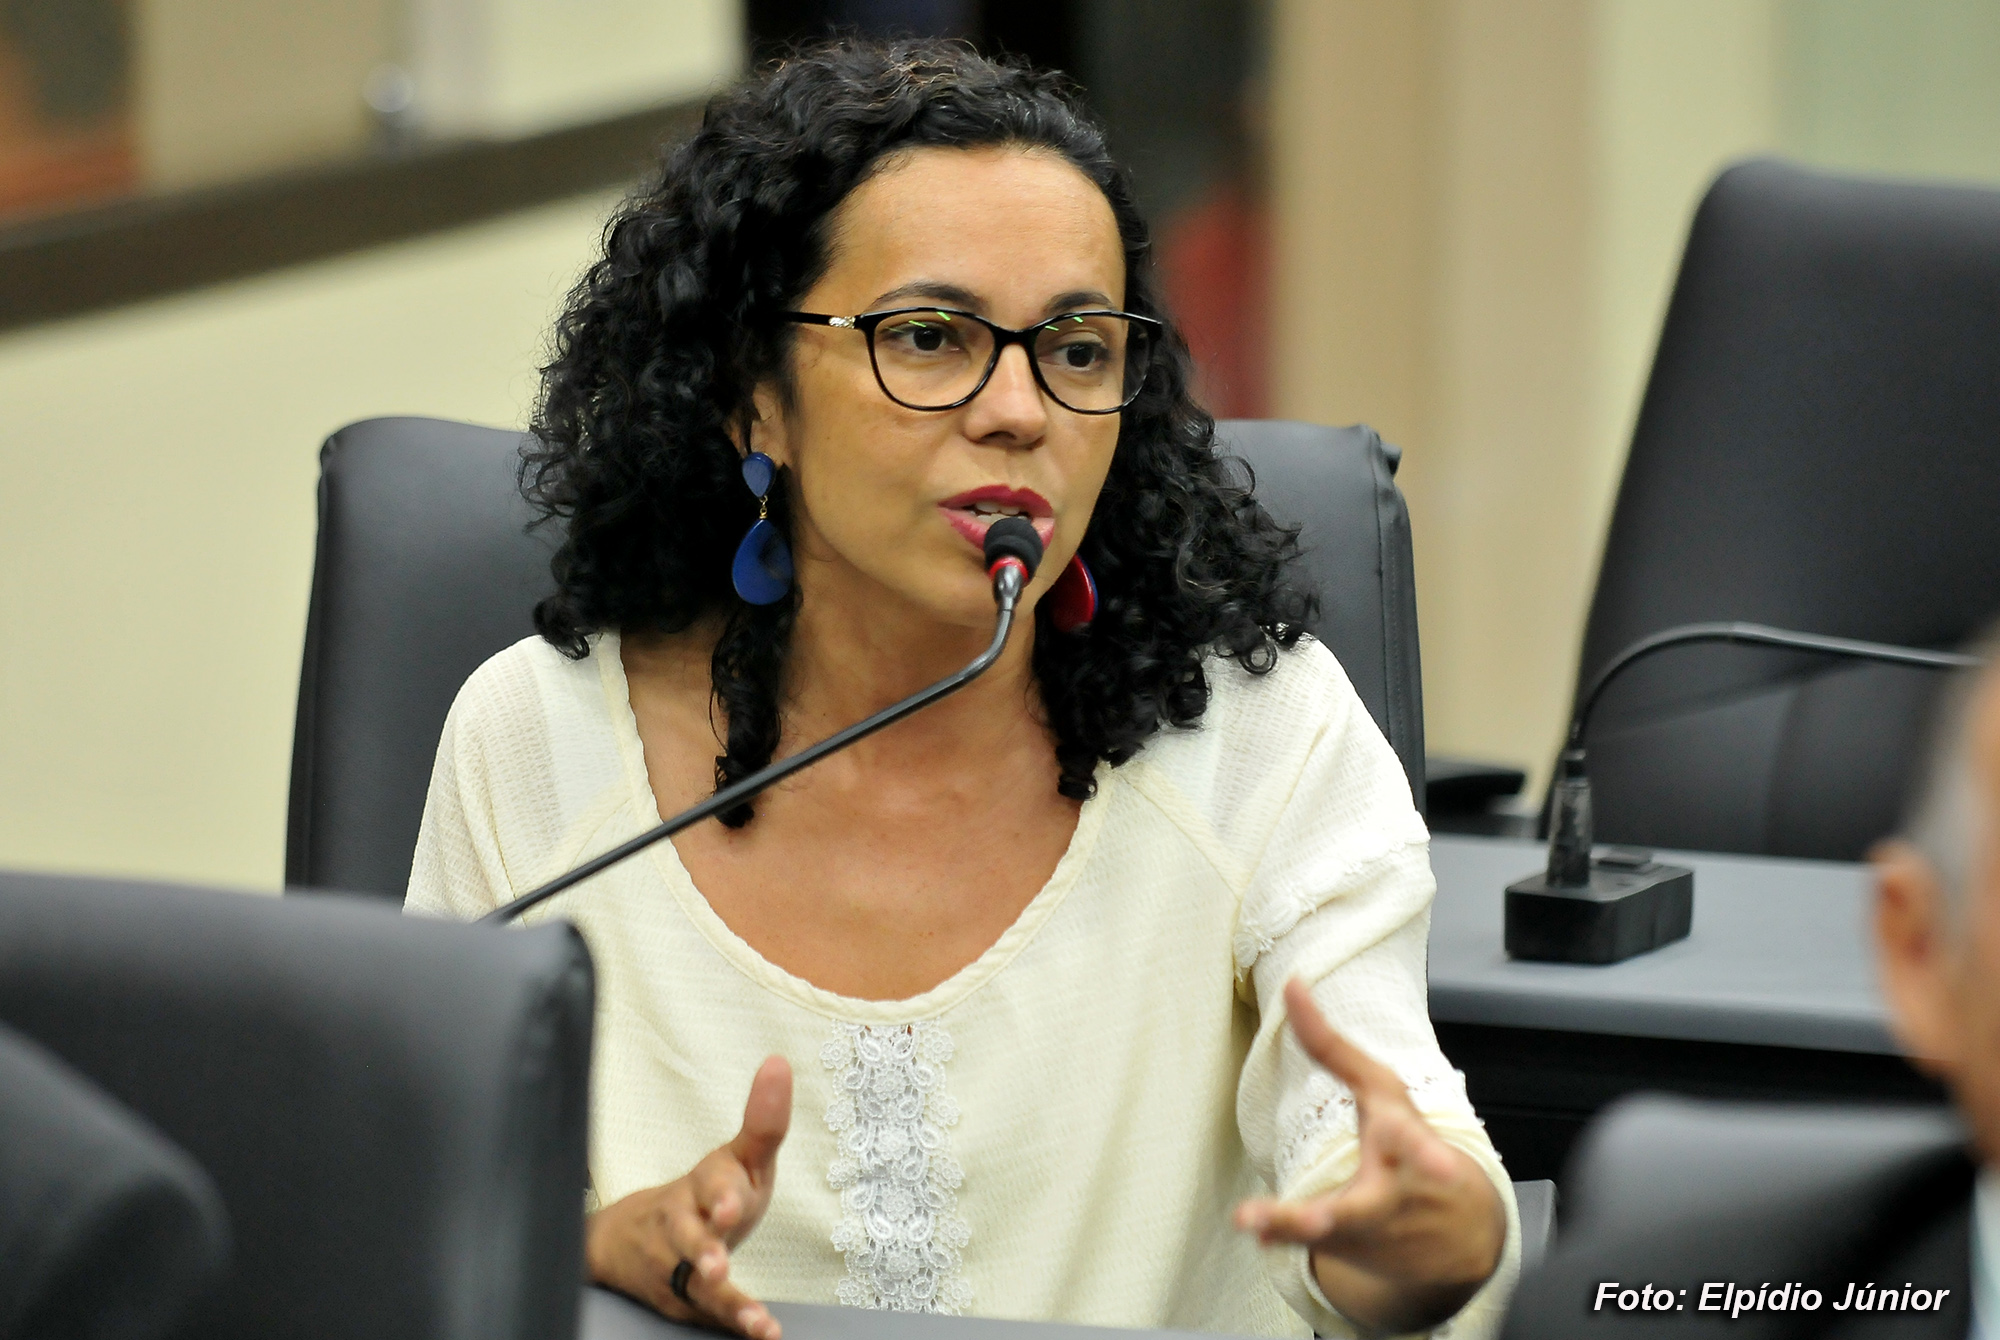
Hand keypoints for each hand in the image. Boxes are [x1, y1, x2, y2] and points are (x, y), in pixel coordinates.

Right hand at [587, 1056, 792, 1338]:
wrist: (629, 1239)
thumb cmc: (705, 1194)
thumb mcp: (736, 1159)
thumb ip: (763, 1122)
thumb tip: (779, 1062)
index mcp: (702, 1182)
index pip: (711, 1182)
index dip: (719, 1193)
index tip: (729, 1203)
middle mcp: (682, 1221)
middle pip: (689, 1233)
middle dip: (702, 1246)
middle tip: (716, 1260)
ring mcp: (675, 1263)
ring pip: (692, 1278)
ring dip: (721, 1295)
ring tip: (748, 1313)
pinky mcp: (679, 1298)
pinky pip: (706, 1311)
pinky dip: (734, 1321)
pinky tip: (763, 1330)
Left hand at [1234, 980, 1504, 1336]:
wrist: (1458, 1234)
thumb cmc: (1408, 1147)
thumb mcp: (1382, 1092)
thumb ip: (1331, 1044)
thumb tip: (1290, 985)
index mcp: (1408, 1148)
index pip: (1417, 1146)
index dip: (1428, 1156)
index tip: (1444, 1169)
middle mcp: (1391, 1196)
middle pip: (1363, 1209)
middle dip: (1338, 1214)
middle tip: (1320, 1220)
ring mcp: (1370, 1232)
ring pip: (1327, 1234)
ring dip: (1289, 1227)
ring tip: (1251, 1221)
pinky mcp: (1348, 1251)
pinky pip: (1309, 1248)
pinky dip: (1282, 1237)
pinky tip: (1259, 1233)